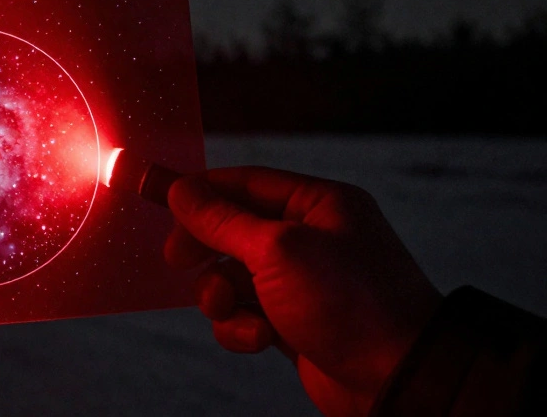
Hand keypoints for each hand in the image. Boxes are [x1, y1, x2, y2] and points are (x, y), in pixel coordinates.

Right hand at [164, 168, 440, 416]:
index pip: (247, 182)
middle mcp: (313, 239)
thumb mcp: (277, 250)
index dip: (202, 192)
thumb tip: (181, 191)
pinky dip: (242, 327)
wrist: (398, 379)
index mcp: (320, 205)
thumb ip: (222, 220)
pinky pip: (248, 314)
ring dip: (221, 295)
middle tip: (179, 261)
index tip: (163, 203)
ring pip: (234, 277)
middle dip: (206, 249)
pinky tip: (259, 338)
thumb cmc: (350, 303)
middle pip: (234, 230)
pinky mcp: (297, 323)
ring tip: (230, 309)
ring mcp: (305, 283)